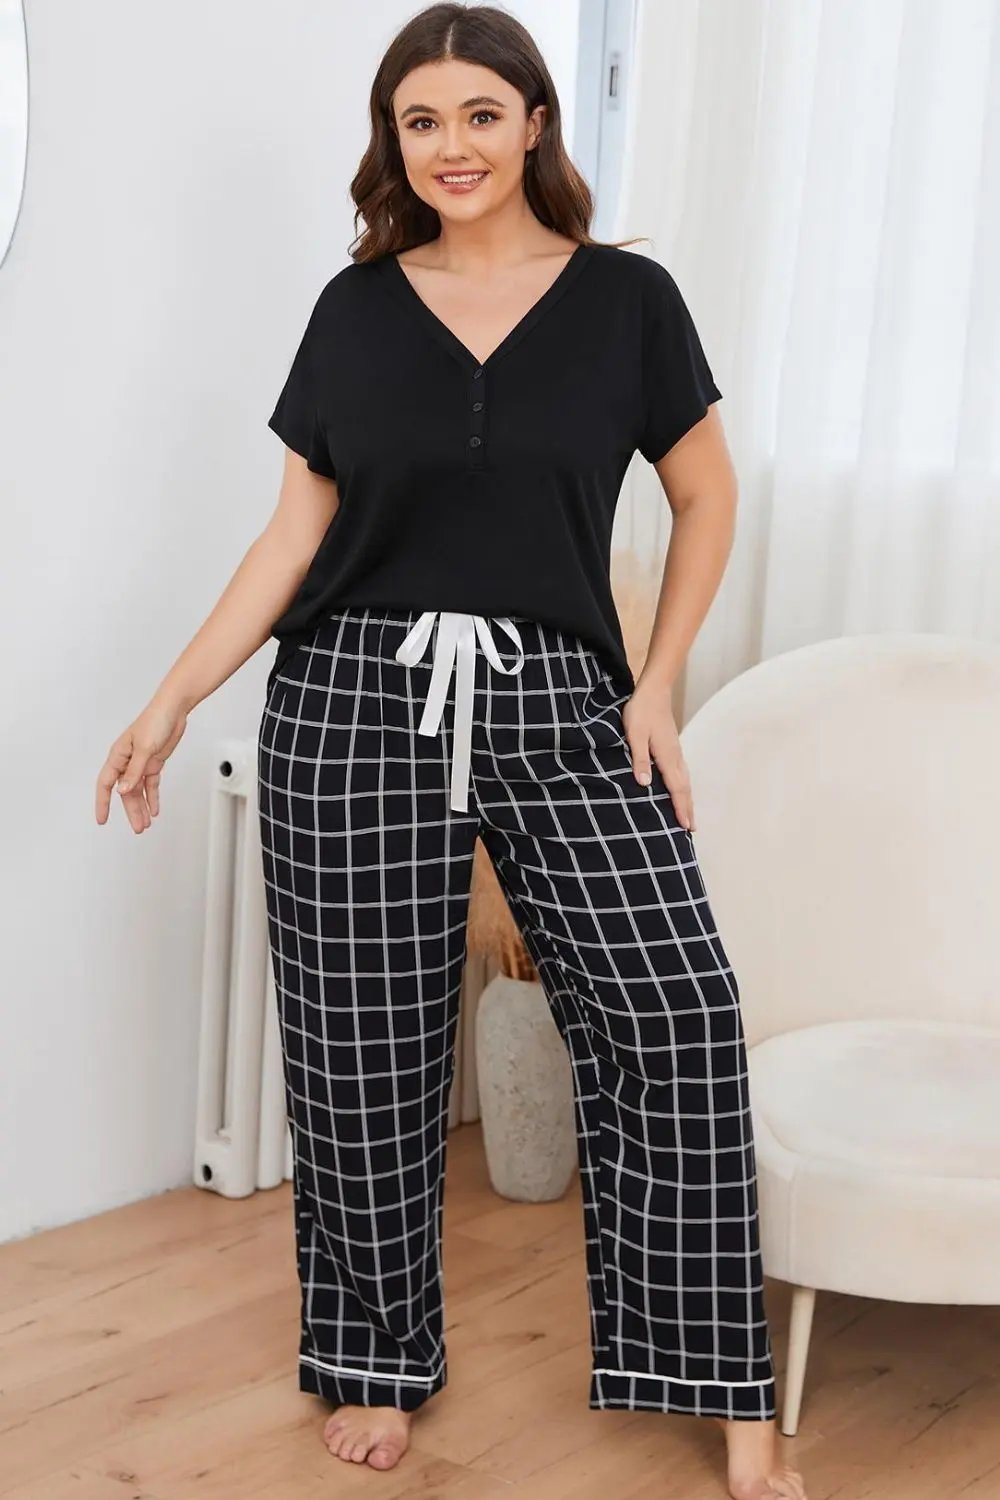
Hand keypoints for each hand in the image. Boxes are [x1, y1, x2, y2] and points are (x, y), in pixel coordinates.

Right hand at [95, 694, 189, 832]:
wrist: (174, 709)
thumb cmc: (155, 721)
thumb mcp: (144, 748)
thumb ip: (134, 771)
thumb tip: (122, 791)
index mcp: (118, 756)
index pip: (105, 783)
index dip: (102, 802)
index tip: (102, 820)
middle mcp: (127, 761)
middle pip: (125, 792)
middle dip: (131, 811)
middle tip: (138, 828)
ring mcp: (141, 762)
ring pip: (139, 790)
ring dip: (142, 807)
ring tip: (146, 824)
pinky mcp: (154, 762)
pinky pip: (151, 784)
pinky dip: (153, 797)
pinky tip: (154, 809)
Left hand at [621, 679, 695, 830]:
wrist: (654, 691)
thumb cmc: (641, 711)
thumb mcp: (635, 734)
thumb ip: (640, 759)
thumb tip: (645, 784)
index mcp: (667, 756)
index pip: (676, 788)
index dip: (680, 808)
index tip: (685, 826)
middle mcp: (675, 757)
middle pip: (685, 788)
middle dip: (688, 809)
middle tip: (691, 829)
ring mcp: (676, 752)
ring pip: (685, 781)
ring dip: (687, 799)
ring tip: (689, 816)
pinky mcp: (673, 748)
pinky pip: (682, 773)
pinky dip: (684, 787)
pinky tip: (680, 791)